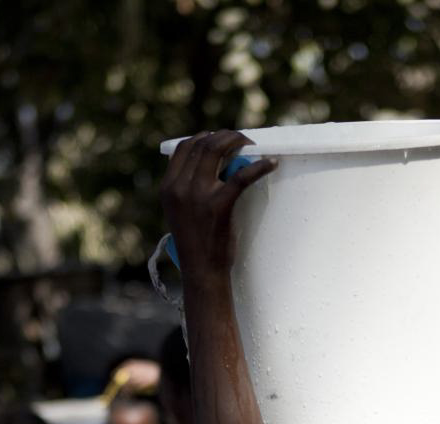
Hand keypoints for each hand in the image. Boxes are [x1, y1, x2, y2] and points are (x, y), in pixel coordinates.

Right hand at [160, 131, 276, 280]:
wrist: (201, 271)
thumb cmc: (196, 243)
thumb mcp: (179, 212)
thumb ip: (185, 188)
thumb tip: (205, 167)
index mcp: (168, 187)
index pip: (183, 147)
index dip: (203, 137)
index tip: (219, 139)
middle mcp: (179, 187)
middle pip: (202, 144)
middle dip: (224, 136)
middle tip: (241, 140)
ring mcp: (198, 195)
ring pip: (217, 151)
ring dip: (237, 141)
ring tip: (252, 145)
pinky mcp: (219, 205)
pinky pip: (242, 176)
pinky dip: (260, 167)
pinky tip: (271, 164)